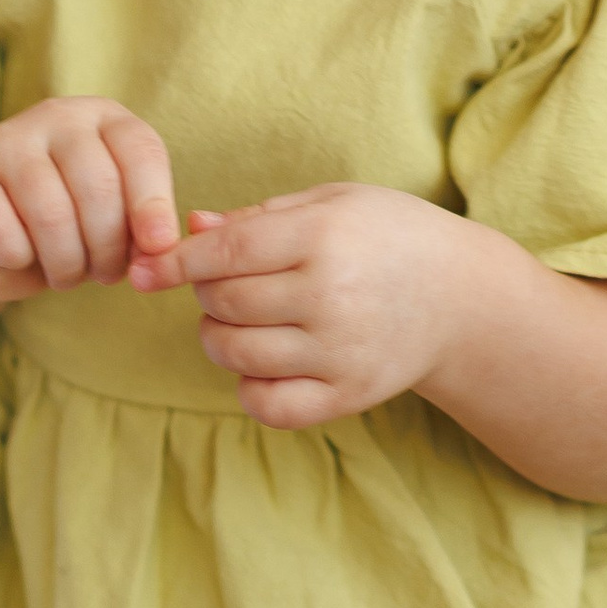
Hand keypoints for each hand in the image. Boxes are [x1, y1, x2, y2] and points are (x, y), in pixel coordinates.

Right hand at [0, 98, 180, 308]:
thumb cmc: (74, 225)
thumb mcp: (118, 219)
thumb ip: (144, 229)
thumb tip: (160, 247)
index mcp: (105, 117)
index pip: (140, 153)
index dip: (153, 206)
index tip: (158, 249)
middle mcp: (56, 116)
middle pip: (98, 189)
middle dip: (108, 250)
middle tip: (104, 274)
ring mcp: (5, 141)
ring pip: (52, 216)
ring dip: (67, 265)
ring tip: (67, 275)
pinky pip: (4, 237)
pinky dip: (19, 265)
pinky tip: (19, 259)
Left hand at [140, 181, 477, 427]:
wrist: (462, 297)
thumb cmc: (388, 236)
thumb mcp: (332, 202)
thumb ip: (258, 217)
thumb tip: (188, 229)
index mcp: (324, 236)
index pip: (224, 253)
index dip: (173, 261)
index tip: (144, 268)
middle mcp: (331, 296)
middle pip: (222, 303)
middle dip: (205, 292)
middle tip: (225, 283)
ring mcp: (340, 352)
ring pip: (234, 352)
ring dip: (219, 336)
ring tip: (243, 319)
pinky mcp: (348, 396)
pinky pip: (267, 405)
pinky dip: (249, 387)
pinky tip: (263, 362)